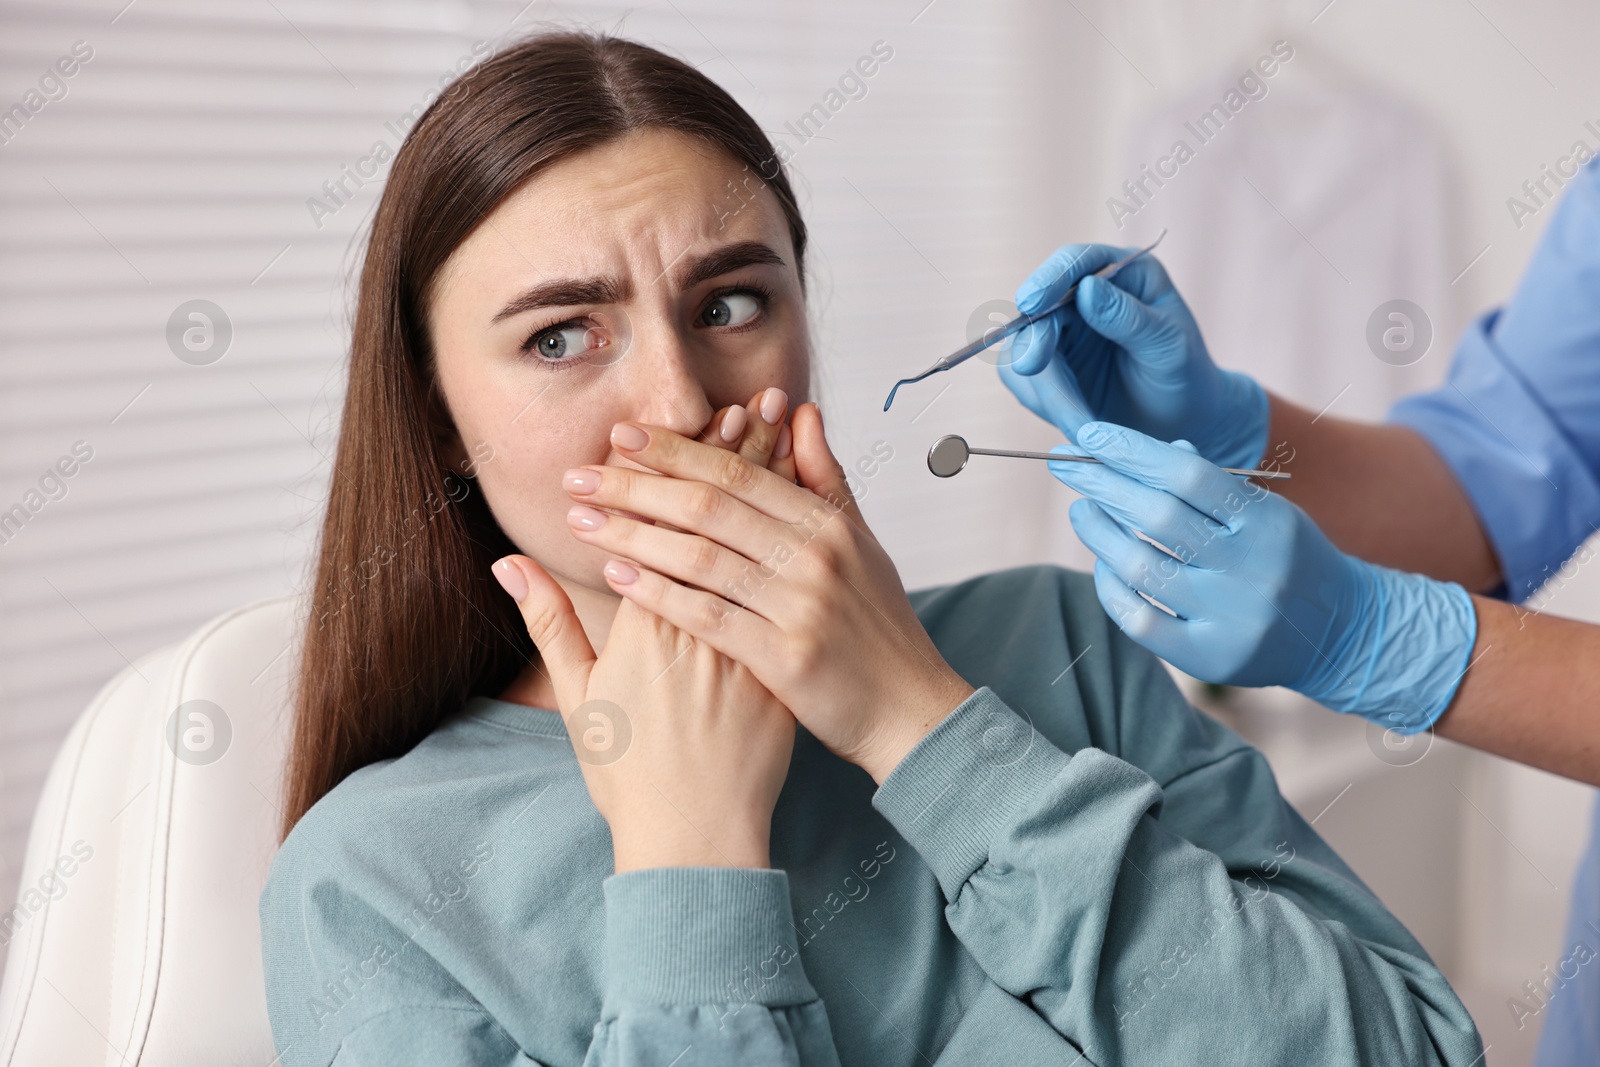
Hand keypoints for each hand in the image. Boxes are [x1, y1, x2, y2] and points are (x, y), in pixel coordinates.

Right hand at [490, 388, 800, 873]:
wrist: (696, 838)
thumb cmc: (628, 773)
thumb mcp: (577, 699)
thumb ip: (547, 624)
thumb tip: (507, 565)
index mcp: (647, 623)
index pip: (663, 524)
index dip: (681, 469)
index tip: (696, 421)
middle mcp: (701, 622)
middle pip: (720, 523)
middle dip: (735, 458)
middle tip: (752, 403)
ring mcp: (747, 642)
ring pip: (763, 550)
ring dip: (774, 487)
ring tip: (788, 436)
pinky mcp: (782, 665)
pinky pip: (793, 589)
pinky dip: (799, 543)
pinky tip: (813, 508)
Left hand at [562, 403, 975, 783]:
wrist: (911, 708)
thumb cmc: (878, 627)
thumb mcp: (861, 542)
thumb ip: (825, 476)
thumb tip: (801, 411)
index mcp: (826, 524)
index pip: (738, 473)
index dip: (676, 451)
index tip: (622, 436)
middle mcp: (814, 557)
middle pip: (708, 507)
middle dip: (636, 487)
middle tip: (579, 478)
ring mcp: (801, 606)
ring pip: (700, 557)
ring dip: (633, 535)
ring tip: (582, 522)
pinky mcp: (787, 657)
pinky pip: (708, 616)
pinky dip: (659, 593)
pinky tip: (617, 577)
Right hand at [999, 242, 1268, 470]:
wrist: (1183, 422)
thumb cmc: (1186, 376)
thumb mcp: (1168, 345)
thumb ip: (1128, 317)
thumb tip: (1085, 288)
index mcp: (1123, 274)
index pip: (1075, 262)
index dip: (1047, 278)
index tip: (1031, 301)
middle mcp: (1086, 297)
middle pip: (1038, 310)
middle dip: (1035, 344)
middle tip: (1032, 369)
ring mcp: (1064, 333)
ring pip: (1023, 350)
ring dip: (1045, 388)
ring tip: (1083, 425)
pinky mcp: (1049, 368)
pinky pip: (1024, 382)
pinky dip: (1043, 404)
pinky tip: (1076, 423)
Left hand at [1049, 421, 1476, 732]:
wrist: (1341, 633)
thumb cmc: (1287, 557)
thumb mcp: (1265, 510)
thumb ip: (1207, 484)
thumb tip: (1136, 453)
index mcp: (1267, 522)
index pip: (1188, 475)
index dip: (1132, 451)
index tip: (1090, 435)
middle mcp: (1250, 570)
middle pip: (1157, 517)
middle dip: (1102, 484)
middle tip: (1067, 464)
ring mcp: (1229, 619)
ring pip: (1140, 567)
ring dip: (1098, 533)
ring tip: (1080, 510)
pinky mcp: (1209, 657)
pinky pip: (1139, 619)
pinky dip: (1110, 587)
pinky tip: (1101, 564)